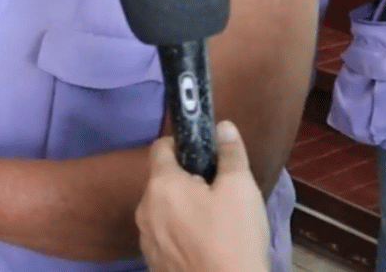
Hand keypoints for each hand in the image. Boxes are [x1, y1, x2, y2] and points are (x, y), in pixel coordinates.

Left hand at [135, 121, 270, 271]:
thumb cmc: (234, 237)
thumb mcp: (241, 188)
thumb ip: (230, 153)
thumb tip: (224, 127)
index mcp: (162, 185)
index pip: (160, 147)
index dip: (182, 144)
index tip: (204, 153)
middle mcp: (145, 209)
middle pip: (162, 180)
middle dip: (186, 180)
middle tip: (217, 190)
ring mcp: (146, 239)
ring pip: (162, 209)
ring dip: (181, 208)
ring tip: (213, 220)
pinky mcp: (153, 263)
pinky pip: (164, 235)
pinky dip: (179, 233)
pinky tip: (204, 243)